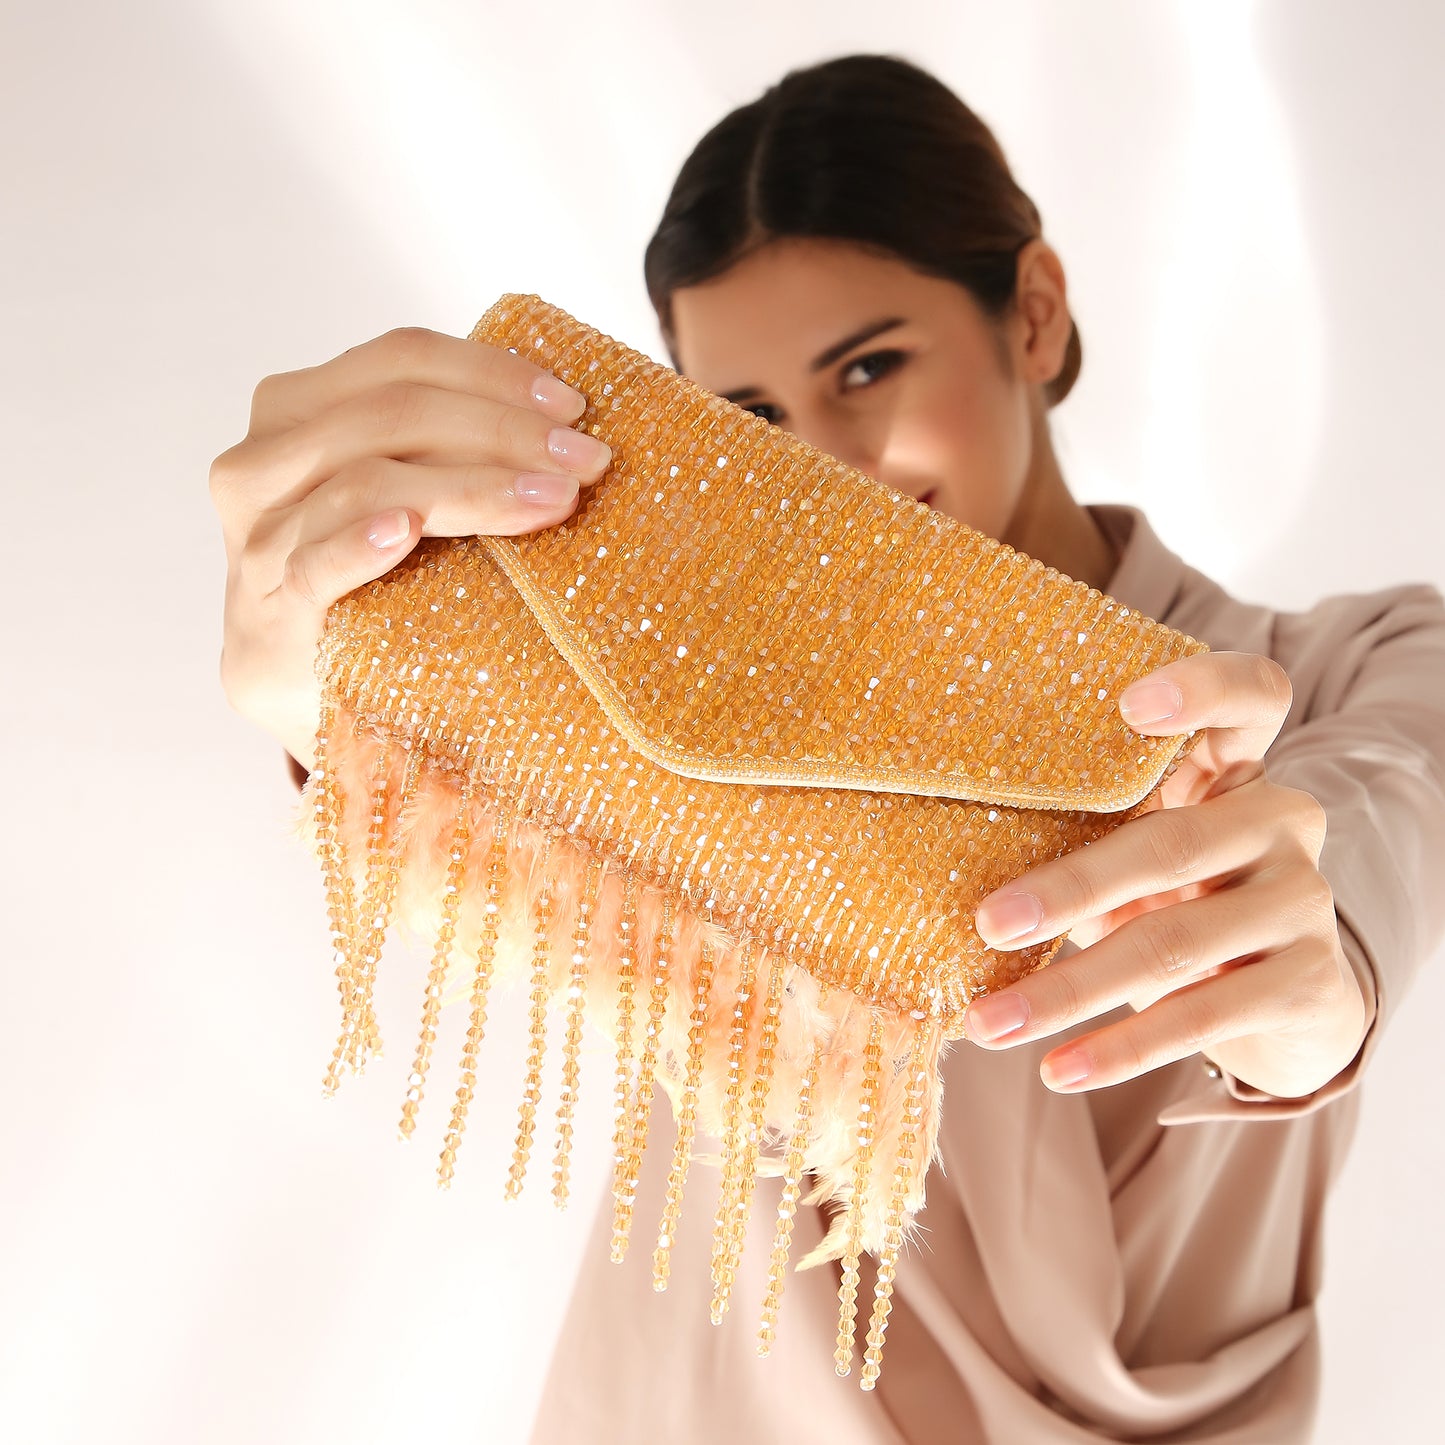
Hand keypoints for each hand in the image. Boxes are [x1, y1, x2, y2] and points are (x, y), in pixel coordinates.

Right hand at [209, 327, 612, 768]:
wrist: (312, 693)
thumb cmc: (378, 581)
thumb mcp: (404, 492)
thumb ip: (444, 443)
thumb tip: (567, 416)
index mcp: (295, 409)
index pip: (401, 359)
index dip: (492, 371)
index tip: (573, 405)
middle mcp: (261, 461)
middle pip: (393, 413)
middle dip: (504, 431)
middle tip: (584, 462)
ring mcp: (256, 540)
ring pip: (368, 479)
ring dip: (473, 486)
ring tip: (551, 501)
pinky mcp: (268, 614)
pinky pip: (313, 565)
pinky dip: (359, 540)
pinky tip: (406, 531)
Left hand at [963, 651, 1369, 1098]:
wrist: (1283, 1003)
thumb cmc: (1173, 902)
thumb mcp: (1133, 854)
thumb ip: (1077, 833)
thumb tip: (930, 852)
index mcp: (1234, 768)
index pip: (1249, 695)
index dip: (1200, 688)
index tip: (1129, 703)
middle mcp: (1282, 820)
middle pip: (1172, 844)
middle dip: (1068, 889)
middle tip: (987, 923)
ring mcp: (1303, 901)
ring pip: (1175, 943)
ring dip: (1070, 991)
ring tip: (989, 1025)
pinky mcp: (1312, 983)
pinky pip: (1207, 1015)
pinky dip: (1123, 1047)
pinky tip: (1060, 1069)